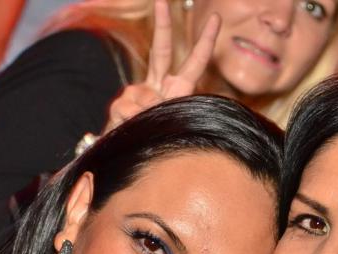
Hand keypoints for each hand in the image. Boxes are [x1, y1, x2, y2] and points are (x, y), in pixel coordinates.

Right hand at [104, 0, 220, 132]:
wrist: (127, 155)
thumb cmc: (155, 143)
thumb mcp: (168, 124)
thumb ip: (161, 108)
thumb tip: (147, 101)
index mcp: (177, 89)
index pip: (194, 63)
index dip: (205, 41)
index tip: (215, 18)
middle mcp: (158, 85)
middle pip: (161, 51)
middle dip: (162, 25)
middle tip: (162, 1)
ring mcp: (137, 92)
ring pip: (142, 94)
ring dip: (144, 116)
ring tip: (144, 131)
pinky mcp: (121, 103)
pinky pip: (128, 109)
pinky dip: (130, 121)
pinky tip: (129, 128)